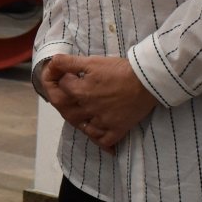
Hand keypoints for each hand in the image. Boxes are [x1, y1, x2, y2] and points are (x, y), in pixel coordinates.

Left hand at [41, 54, 157, 150]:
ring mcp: (102, 122)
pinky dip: (98, 139)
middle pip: (66, 110)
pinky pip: (103, 140)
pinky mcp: (117, 129)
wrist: (148, 80)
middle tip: (65, 94)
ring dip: (77, 119)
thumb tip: (52, 63)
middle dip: (61, 101)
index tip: (63, 75)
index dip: (58, 79)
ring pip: (82, 127)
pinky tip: (97, 134)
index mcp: (81, 92)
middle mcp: (89, 109)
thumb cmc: (121, 69)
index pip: (60, 87)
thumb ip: (69, 63)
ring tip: (79, 111)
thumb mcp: (92, 61)